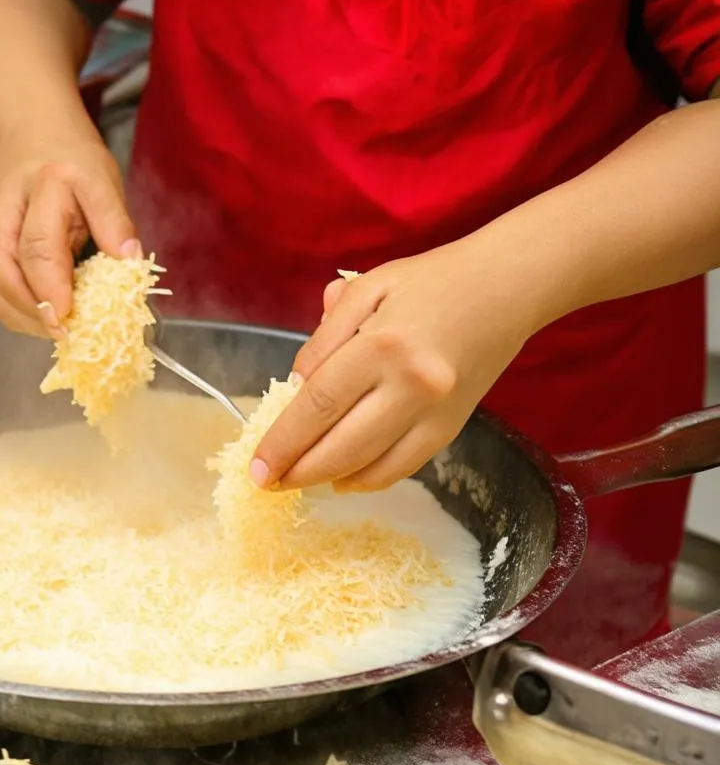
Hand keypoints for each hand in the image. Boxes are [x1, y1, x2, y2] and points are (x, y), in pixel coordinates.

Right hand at [0, 140, 139, 337]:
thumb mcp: (106, 183)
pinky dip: (13, 308)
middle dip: (32, 306)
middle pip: (6, 262)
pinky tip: (38, 318)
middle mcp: (10, 199)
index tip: (67, 316)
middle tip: (60, 332)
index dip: (52, 285)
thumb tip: (130, 263)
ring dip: (21, 313)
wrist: (32, 133)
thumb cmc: (75, 164)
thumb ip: (116, 224)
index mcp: (49, 181)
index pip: (42, 242)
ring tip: (53, 330)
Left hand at [252, 242, 536, 491]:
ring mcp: (436, 413)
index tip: (257, 465)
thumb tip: (295, 389)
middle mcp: (412, 385)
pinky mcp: (452, 428)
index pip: (317, 406)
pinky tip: (340, 477)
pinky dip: (366, 479)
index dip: (282, 441)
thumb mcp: (366, 289)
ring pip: (371, 467)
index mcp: (382, 345)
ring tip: (297, 479)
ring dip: (327, 479)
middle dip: (297, 471)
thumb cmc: (431, 281)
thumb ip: (324, 339)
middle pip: (341, 447)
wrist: (507, 286)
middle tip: (267, 482)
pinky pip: (402, 468)